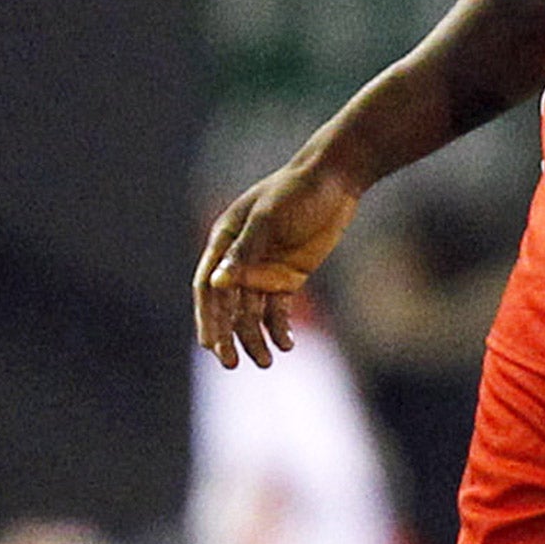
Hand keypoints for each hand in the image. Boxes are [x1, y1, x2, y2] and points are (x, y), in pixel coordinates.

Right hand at [193, 162, 360, 368]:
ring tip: (265, 363)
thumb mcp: (270, 217)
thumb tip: (216, 283)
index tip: (212, 345)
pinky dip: (279, 329)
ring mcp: (264, 270)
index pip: (208, 286)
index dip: (208, 316)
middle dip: (227, 336)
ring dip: (254, 339)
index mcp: (225, 240)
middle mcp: (239, 260)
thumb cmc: (297, 191)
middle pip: (227, 306)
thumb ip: (245, 250)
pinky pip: (278, 310)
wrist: (336, 179)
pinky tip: (287, 345)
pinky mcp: (288, 278)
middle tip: (232, 364)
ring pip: (251, 313)